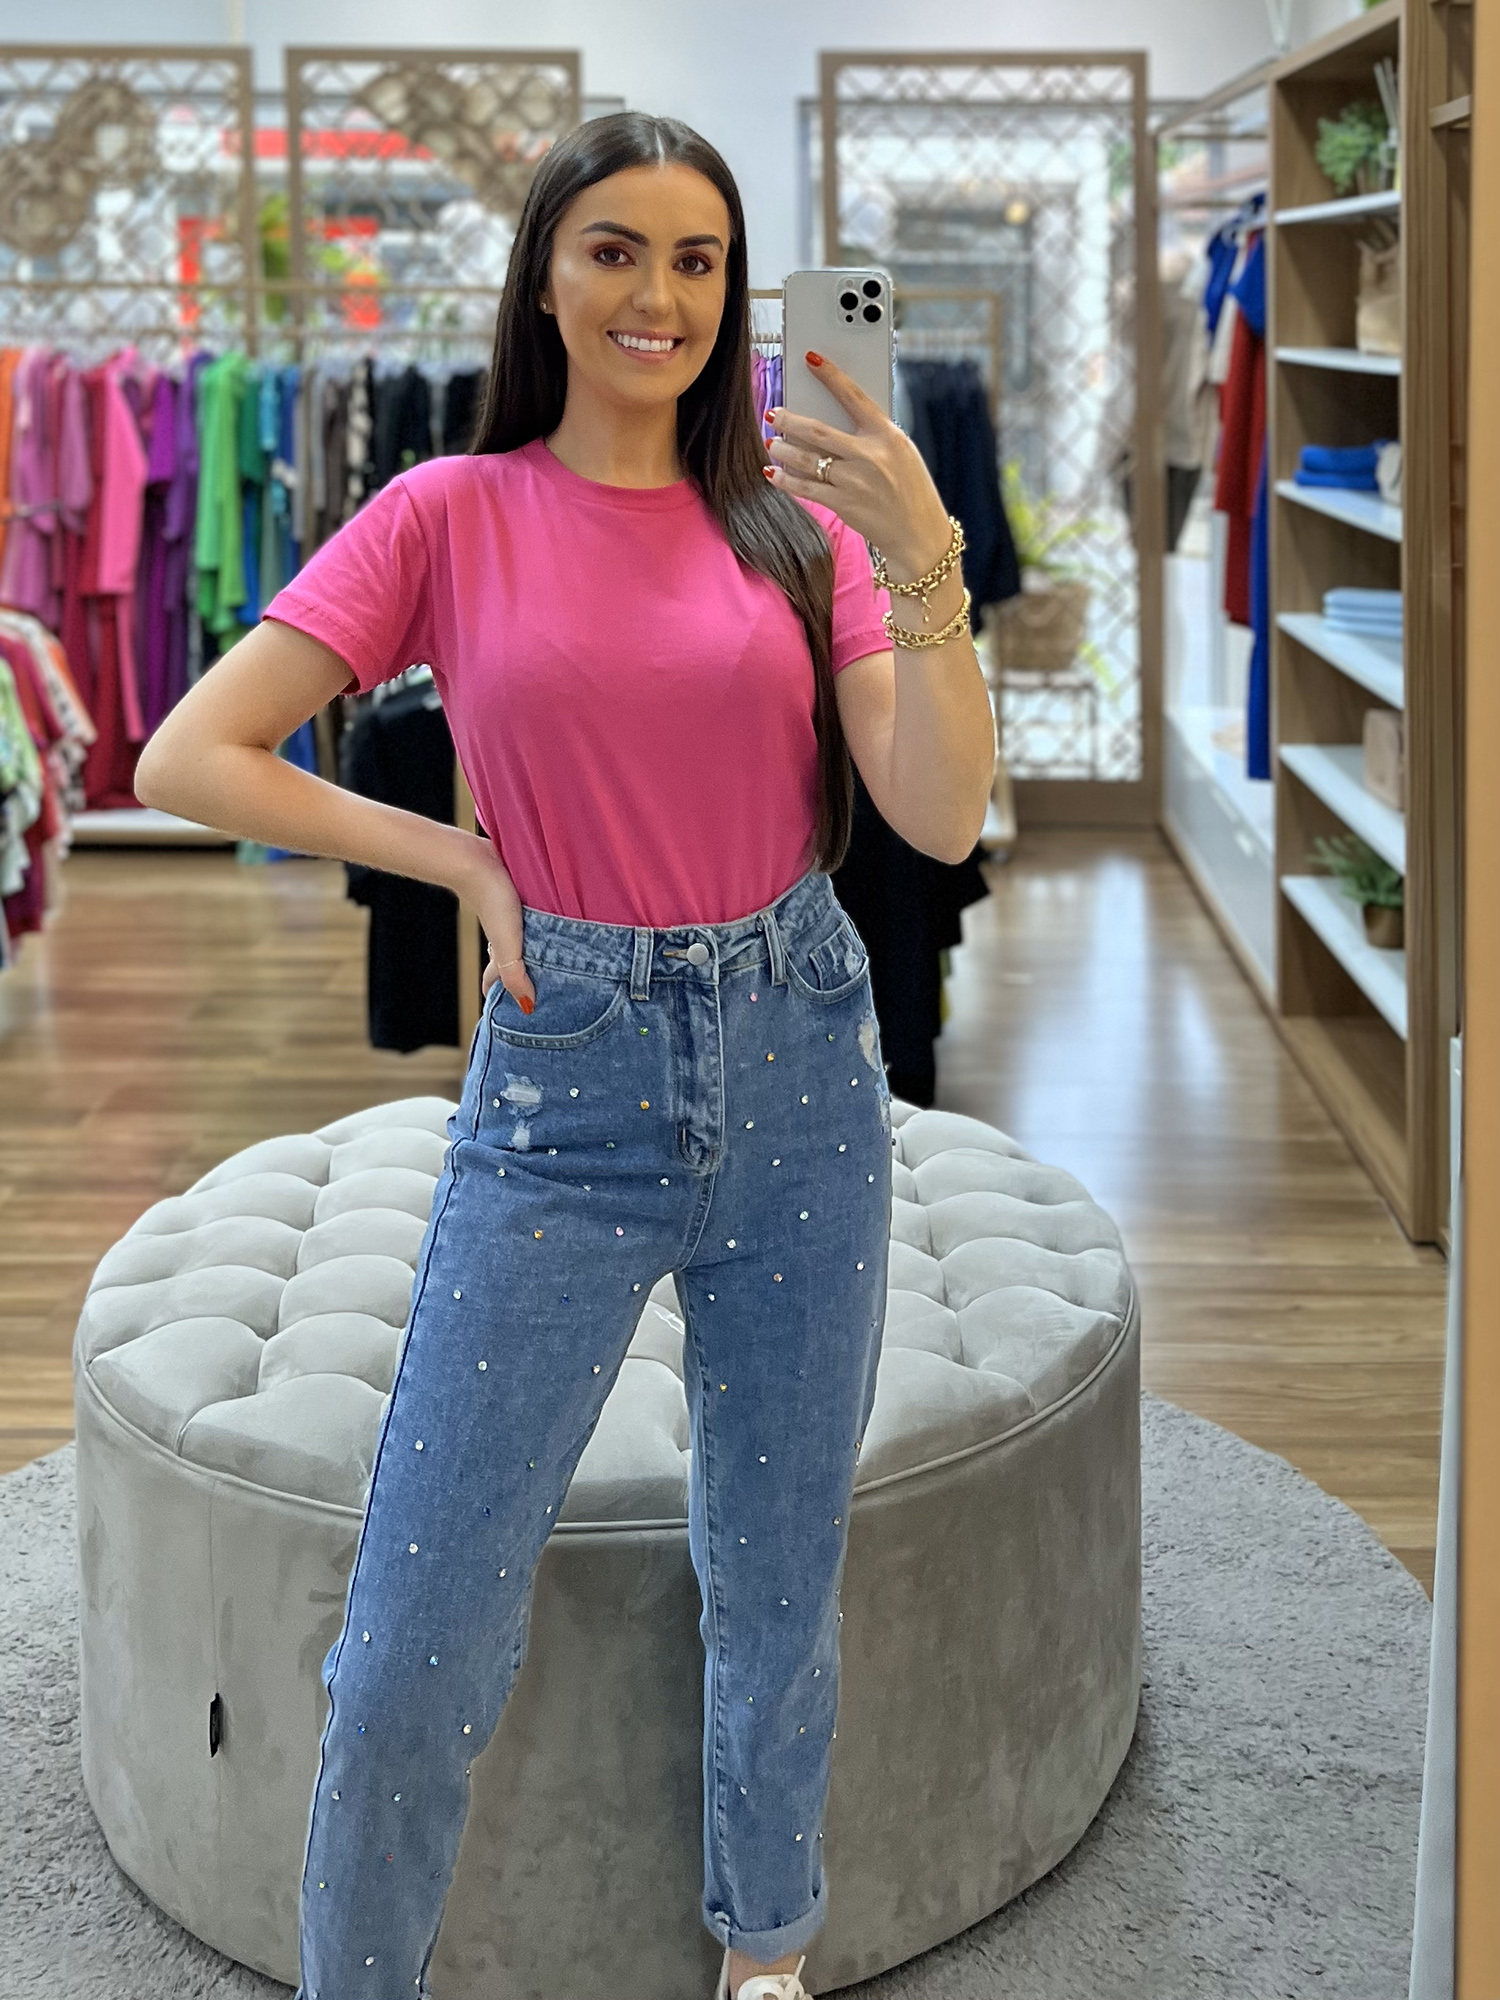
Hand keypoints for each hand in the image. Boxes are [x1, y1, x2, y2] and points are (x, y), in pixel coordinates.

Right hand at [460, 840, 536, 1012]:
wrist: (475, 860)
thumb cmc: (492, 901)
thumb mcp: (507, 944)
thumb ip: (515, 975)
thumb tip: (527, 1006)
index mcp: (500, 952)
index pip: (497, 980)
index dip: (500, 993)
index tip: (508, 1008)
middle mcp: (502, 936)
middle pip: (509, 961)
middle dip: (519, 975)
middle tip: (532, 987)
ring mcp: (507, 916)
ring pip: (518, 938)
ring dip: (528, 948)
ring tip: (544, 957)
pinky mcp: (515, 896)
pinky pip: (526, 916)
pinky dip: (532, 924)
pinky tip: (542, 916)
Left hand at [764, 352, 950, 577]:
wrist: (919, 534)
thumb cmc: (911, 489)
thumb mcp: (901, 452)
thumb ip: (872, 435)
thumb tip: (832, 419)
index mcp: (888, 434)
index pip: (854, 396)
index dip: (830, 375)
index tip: (811, 359)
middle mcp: (870, 455)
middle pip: (818, 431)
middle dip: (790, 420)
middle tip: (772, 413)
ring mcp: (855, 481)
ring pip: (807, 459)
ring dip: (783, 449)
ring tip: (771, 442)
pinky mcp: (844, 504)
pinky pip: (807, 488)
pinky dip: (786, 480)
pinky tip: (773, 473)